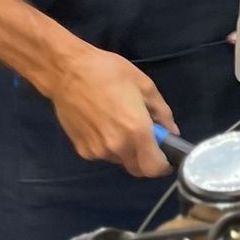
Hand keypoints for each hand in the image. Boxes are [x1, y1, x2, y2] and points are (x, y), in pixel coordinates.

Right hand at [41, 43, 176, 177]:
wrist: (67, 72)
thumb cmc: (109, 72)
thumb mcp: (145, 86)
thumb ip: (162, 113)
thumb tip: (172, 132)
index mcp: (136, 131)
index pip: (154, 168)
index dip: (164, 166)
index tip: (167, 157)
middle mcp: (116, 147)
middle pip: (137, 168)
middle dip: (147, 159)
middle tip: (147, 139)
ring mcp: (97, 151)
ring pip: (120, 160)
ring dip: (127, 150)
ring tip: (120, 124)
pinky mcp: (81, 149)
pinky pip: (103, 154)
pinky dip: (109, 146)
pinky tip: (104, 124)